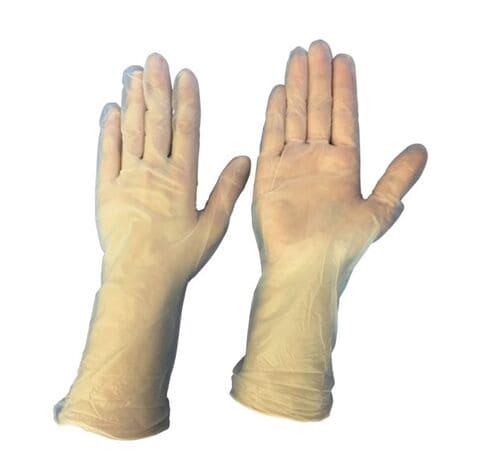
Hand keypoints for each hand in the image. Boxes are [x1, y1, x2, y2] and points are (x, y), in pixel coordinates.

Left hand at [97, 54, 250, 282]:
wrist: (141, 278)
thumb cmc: (179, 257)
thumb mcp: (214, 225)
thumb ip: (228, 189)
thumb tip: (244, 160)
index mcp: (182, 179)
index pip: (187, 130)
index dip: (186, 100)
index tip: (185, 76)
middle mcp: (155, 172)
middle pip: (156, 122)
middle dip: (156, 88)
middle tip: (154, 60)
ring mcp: (128, 178)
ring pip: (132, 131)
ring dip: (133, 101)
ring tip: (133, 74)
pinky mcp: (107, 190)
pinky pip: (107, 153)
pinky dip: (109, 131)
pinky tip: (111, 111)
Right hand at [231, 40, 426, 420]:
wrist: (306, 267)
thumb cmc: (341, 246)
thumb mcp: (379, 209)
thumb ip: (397, 178)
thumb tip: (421, 150)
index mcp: (343, 166)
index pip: (344, 117)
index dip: (344, 88)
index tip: (343, 60)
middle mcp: (316, 161)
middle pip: (319, 110)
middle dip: (319, 78)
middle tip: (318, 46)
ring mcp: (291, 165)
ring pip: (295, 117)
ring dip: (298, 87)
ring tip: (298, 57)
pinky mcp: (269, 174)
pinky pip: (271, 137)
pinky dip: (275, 114)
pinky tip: (279, 91)